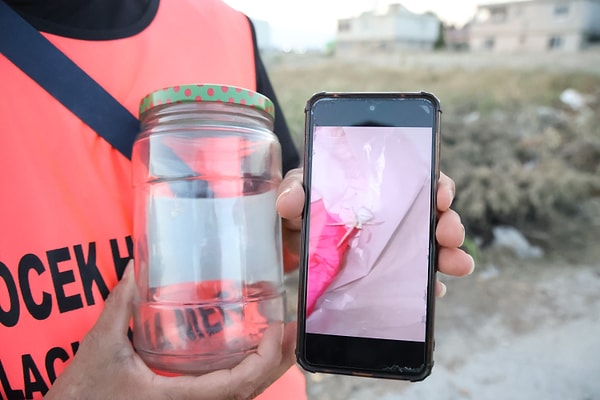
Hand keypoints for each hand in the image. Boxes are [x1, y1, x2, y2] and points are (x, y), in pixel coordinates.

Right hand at [44, 262, 296, 399]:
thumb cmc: (83, 394)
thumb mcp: (100, 347)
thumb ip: (118, 306)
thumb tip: (136, 267)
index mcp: (179, 398)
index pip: (239, 384)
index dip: (266, 358)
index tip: (277, 328)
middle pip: (250, 391)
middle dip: (276, 360)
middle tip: (289, 327)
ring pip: (241, 396)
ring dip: (263, 368)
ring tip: (276, 336)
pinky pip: (226, 397)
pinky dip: (244, 376)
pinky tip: (244, 354)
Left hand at [275, 169, 474, 293]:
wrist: (292, 245)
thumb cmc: (300, 210)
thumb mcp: (297, 195)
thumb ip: (294, 190)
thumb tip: (290, 202)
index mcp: (379, 188)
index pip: (419, 178)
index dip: (437, 184)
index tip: (441, 195)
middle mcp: (395, 214)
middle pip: (434, 212)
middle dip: (449, 222)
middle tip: (448, 233)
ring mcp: (395, 243)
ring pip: (433, 245)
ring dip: (449, 253)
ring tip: (456, 264)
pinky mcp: (389, 270)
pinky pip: (417, 276)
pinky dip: (429, 283)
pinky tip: (434, 290)